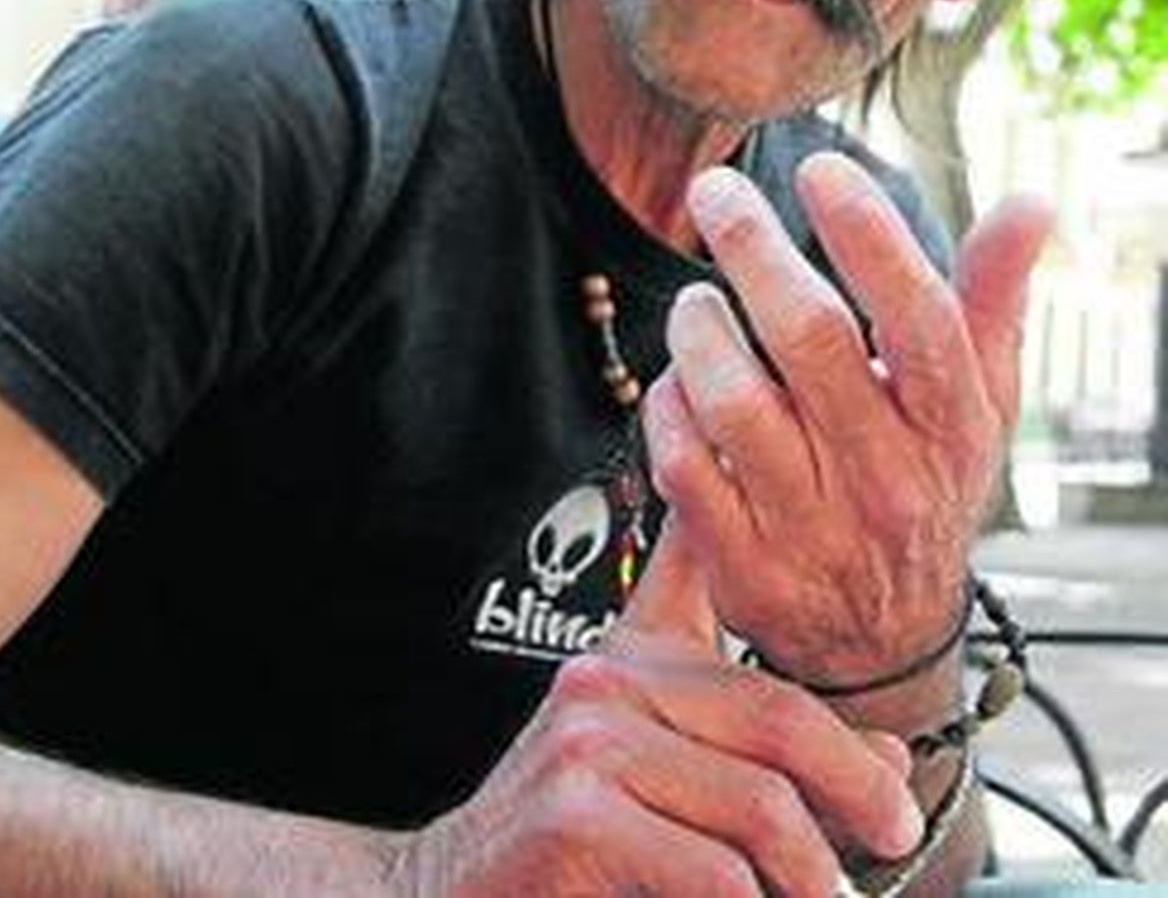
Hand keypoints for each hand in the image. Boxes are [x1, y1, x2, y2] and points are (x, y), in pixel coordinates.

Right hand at [397, 527, 921, 896]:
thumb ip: (758, 748)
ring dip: (812, 876)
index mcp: (632, 654)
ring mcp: (586, 738)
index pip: (703, 562)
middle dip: (857, 786)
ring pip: (759, 804)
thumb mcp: (666, 772)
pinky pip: (715, 870)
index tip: (800, 497)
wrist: (458, 890)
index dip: (751, 512)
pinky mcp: (576, 811)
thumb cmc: (573, 843)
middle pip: (775, 713)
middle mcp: (606, 677)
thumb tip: (882, 755)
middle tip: (897, 835)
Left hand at [645, 151, 1050, 681]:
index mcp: (949, 426)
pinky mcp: (742, 561)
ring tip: (695, 299)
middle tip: (716, 192)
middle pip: (810, 339)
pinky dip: (668, 407)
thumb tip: (1032, 205)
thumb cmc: (924, 485)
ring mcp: (809, 524)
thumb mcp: (977, 405)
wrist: (884, 638)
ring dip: (700, 329)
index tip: (820, 170)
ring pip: (734, 401)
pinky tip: (677, 380)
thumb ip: (991, 302)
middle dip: (754, 248)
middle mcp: (884, 475)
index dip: (868, 232)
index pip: (919, 316)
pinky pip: (683, 463)